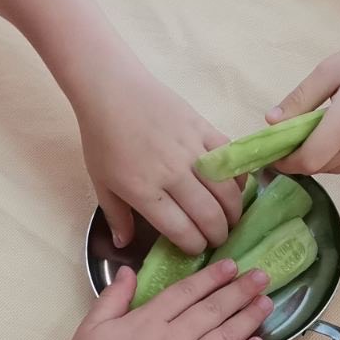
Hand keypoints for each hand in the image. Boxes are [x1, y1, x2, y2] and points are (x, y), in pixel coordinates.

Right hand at [47, 259, 270, 339]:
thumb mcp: (91, 328)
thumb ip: (113, 297)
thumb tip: (130, 270)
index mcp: (146, 322)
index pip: (186, 293)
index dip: (211, 278)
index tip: (232, 266)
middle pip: (212, 311)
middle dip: (239, 291)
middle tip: (262, 276)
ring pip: (224, 338)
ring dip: (247, 319)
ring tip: (266, 302)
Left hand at [77, 74, 243, 255]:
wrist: (111, 90)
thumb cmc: (102, 137)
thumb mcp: (100, 182)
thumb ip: (116, 216)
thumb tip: (124, 245)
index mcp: (145, 192)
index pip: (182, 230)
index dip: (195, 246)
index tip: (197, 249)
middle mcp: (172, 175)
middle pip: (209, 215)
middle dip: (219, 234)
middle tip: (219, 237)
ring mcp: (191, 150)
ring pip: (227, 190)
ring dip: (234, 210)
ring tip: (231, 217)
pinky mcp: (204, 128)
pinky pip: (231, 158)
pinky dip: (239, 175)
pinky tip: (236, 186)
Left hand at [270, 26, 339, 174]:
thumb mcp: (331, 70)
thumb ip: (300, 99)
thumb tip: (271, 122)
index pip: (306, 160)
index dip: (285, 161)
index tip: (271, 152)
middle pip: (318, 167)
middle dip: (299, 157)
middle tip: (290, 137)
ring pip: (333, 169)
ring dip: (319, 157)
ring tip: (318, 130)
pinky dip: (338, 156)